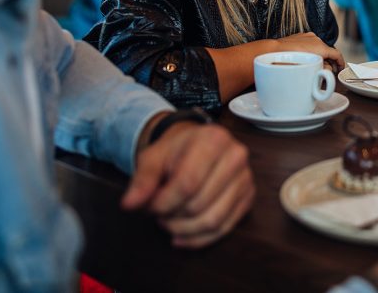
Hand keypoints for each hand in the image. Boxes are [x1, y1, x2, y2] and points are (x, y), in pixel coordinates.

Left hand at [122, 121, 254, 247]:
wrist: (198, 145)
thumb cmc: (175, 151)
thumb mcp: (153, 158)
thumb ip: (142, 180)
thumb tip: (130, 204)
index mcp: (214, 139)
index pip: (188, 183)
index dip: (164, 203)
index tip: (150, 207)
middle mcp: (236, 156)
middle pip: (200, 204)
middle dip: (172, 217)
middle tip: (158, 214)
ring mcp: (246, 178)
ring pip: (213, 220)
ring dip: (184, 230)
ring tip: (169, 223)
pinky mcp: (248, 197)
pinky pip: (224, 229)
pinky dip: (199, 239)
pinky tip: (181, 236)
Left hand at [273, 32, 345, 70]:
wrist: (273, 52)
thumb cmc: (289, 62)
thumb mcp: (311, 70)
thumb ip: (323, 69)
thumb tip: (327, 69)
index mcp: (321, 48)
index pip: (337, 54)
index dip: (341, 62)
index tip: (340, 68)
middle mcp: (316, 39)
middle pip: (328, 51)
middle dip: (329, 61)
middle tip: (327, 70)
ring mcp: (308, 36)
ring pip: (318, 47)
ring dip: (319, 55)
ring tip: (314, 65)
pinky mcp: (300, 36)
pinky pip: (310, 44)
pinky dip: (311, 51)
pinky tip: (305, 58)